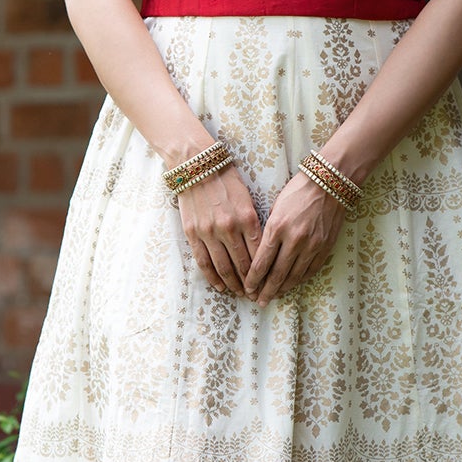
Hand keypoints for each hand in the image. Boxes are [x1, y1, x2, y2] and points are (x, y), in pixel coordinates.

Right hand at [177, 165, 263, 294]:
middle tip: (257, 295)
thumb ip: (253, 223)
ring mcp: (209, 232)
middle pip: (243, 264)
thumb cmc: (226, 179)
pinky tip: (220, 286)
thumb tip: (261, 248)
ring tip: (240, 294)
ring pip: (224, 267)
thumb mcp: (247, 198)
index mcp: (247, 218)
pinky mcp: (192, 234)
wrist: (197, 165)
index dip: (265, 272)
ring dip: (233, 284)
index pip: (259, 253)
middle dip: (251, 283)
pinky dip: (213, 277)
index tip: (269, 283)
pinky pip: (204, 262)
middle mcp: (229, 228)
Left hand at [244, 172, 345, 306]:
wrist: (329, 183)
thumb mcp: (275, 207)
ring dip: (282, 289)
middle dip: (265, 290)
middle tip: (258, 301)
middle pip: (276, 274)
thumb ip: (269, 231)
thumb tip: (263, 254)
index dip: (253, 279)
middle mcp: (294, 239)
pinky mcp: (325, 247)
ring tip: (273, 297)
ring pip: (294, 276)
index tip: (247, 288)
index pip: (261, 261)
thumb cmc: (298, 191)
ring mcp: (312, 245)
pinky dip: (299, 280)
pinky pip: (310, 270)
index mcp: (277, 227)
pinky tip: (292, 285)